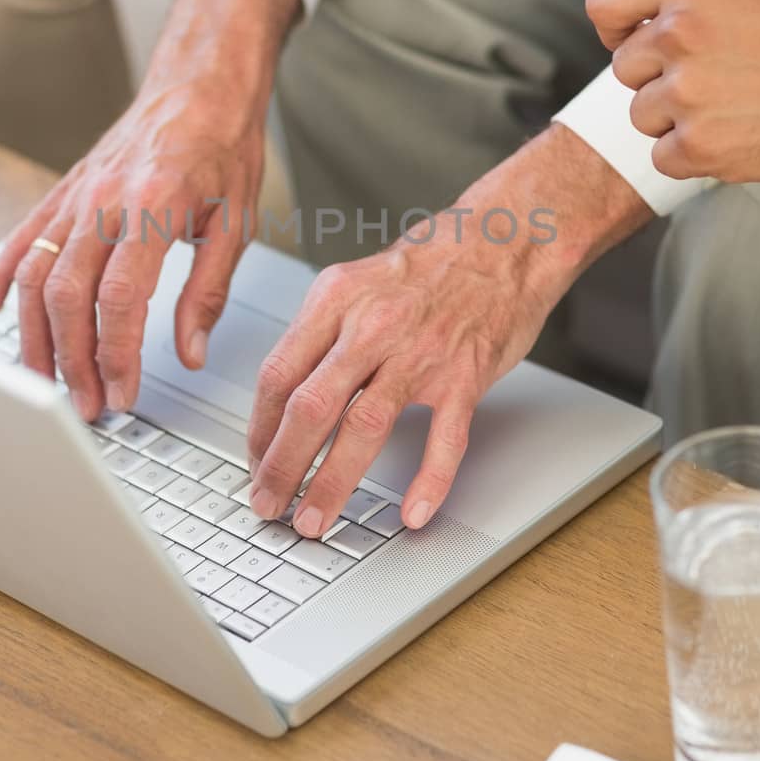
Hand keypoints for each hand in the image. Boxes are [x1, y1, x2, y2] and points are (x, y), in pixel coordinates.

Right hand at [0, 0, 300, 417]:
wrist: (200, 82)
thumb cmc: (223, 145)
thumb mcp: (237, 222)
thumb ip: (208, 291)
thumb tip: (189, 353)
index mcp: (153, 206)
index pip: (121, 298)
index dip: (117, 354)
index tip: (123, 393)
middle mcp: (103, 200)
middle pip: (67, 295)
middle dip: (74, 360)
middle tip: (88, 405)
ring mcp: (75, 195)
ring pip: (35, 275)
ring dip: (35, 336)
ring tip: (47, 382)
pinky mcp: (63, 191)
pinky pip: (20, 240)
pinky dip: (0, 281)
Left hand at [246, 127, 648, 537]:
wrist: (506, 239)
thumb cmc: (432, 262)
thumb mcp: (358, 280)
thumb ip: (323, 332)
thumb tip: (286, 394)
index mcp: (335, 299)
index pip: (277, 374)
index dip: (258, 429)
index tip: (254, 460)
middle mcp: (372, 326)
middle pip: (309, 407)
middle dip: (281, 467)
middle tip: (267, 504)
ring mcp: (420, 353)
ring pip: (363, 428)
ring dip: (331, 483)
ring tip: (314, 520)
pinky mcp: (465, 376)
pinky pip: (443, 439)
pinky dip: (427, 482)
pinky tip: (411, 514)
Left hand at [587, 0, 759, 182]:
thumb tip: (630, 27)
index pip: (603, 5)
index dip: (616, 28)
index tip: (636, 41)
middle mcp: (679, 32)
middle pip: (624, 68)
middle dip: (658, 76)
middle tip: (712, 77)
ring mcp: (685, 91)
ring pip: (642, 114)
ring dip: (675, 117)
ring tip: (729, 103)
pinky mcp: (697, 145)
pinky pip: (661, 156)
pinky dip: (691, 153)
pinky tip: (732, 132)